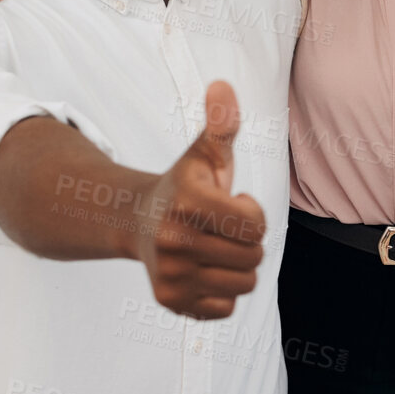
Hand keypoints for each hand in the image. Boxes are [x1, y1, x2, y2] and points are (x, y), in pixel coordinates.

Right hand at [128, 81, 266, 319]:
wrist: (138, 220)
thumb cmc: (187, 184)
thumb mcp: (206, 151)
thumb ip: (221, 122)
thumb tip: (222, 85)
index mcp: (188, 202)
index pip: (255, 225)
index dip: (252, 212)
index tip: (231, 202)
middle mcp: (174, 241)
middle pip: (253, 256)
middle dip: (247, 240)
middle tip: (221, 227)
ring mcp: (169, 275)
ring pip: (245, 284)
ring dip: (238, 266)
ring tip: (214, 246)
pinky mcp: (170, 301)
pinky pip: (226, 308)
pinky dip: (223, 292)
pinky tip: (204, 270)